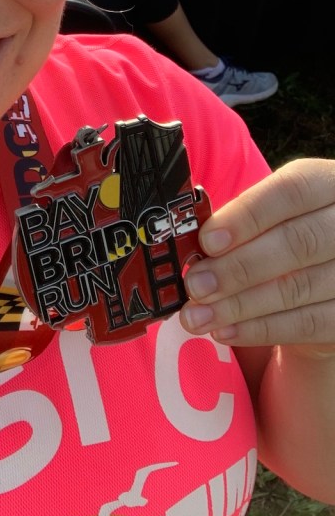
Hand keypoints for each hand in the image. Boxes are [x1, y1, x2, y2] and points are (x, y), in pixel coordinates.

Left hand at [180, 159, 334, 352]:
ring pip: (298, 288)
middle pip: (296, 244)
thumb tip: (193, 245)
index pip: (291, 192)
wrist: (327, 268)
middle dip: (237, 267)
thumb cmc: (286, 231)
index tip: (207, 240)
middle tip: (195, 285)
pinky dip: (260, 329)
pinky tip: (226, 330)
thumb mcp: (272, 212)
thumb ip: (241, 220)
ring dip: (239, 305)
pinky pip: (308, 324)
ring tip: (198, 315)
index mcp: (327, 185)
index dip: (247, 216)